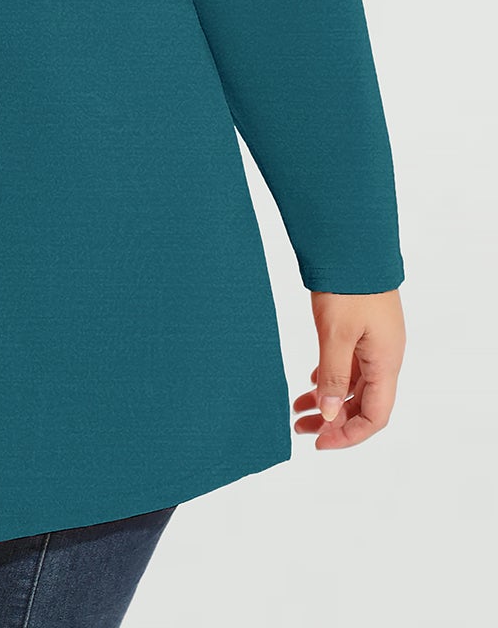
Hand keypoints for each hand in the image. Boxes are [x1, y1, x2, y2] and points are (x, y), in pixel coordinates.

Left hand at [292, 289, 405, 448]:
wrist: (351, 241)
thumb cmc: (348, 285)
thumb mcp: (336, 334)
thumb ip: (334, 376)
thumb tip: (330, 416)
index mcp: (386, 362)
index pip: (375, 416)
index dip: (349, 435)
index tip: (319, 442)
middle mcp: (385, 356)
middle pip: (364, 404)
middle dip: (334, 421)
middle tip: (301, 429)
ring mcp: (375, 342)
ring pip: (354, 384)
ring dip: (329, 400)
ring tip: (298, 409)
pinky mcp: (363, 329)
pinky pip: (350, 365)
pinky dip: (330, 377)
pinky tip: (311, 382)